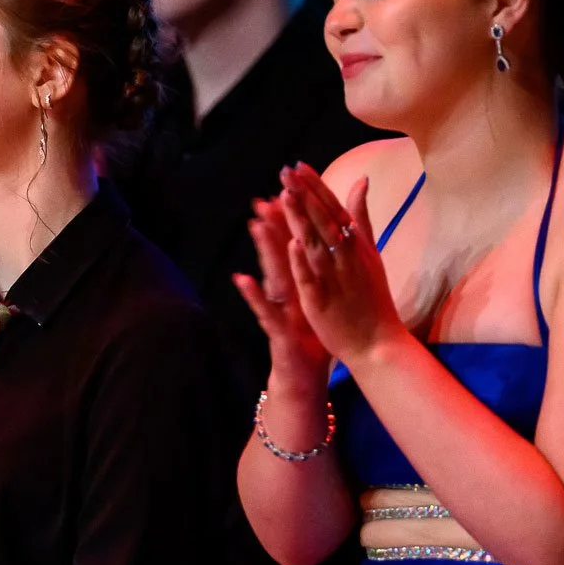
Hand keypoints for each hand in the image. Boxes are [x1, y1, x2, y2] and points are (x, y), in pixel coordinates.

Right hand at [231, 189, 332, 386]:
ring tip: (254, 225)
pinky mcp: (276, 329)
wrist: (305, 373)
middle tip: (264, 198)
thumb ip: (317, 271)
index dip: (294, 220)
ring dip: (262, 251)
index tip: (290, 191)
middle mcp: (287, 292)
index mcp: (303, 282)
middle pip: (281, 255)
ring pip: (271, 275)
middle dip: (273, 227)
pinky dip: (253, 294)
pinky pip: (264, 309)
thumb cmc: (313, 334)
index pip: (298, 246)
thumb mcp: (319, 299)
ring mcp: (279, 308)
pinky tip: (241, 278)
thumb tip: (321, 246)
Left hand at [275, 165, 399, 366]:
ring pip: (315, 246)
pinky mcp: (322, 302)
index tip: (298, 166)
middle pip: (323, 222)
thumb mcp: (369, 253)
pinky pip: (312, 280)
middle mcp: (346, 259)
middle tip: (286, 171)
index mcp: (355, 246)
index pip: (332, 210)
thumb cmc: (371, 297)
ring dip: (300, 221)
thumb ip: (361, 218)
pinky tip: (292, 245)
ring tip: (284, 197)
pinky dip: (303, 262)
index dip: (315, 188)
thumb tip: (361, 181)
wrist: (378, 343)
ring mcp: (334, 280)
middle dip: (304, 195)